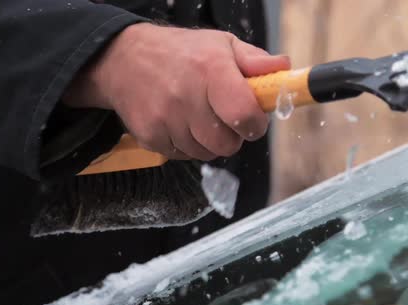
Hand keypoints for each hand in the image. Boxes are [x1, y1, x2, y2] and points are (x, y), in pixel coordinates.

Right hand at [64, 23, 289, 159]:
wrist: (122, 60)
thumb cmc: (179, 52)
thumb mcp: (220, 44)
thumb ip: (255, 61)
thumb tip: (285, 70)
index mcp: (210, 70)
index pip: (243, 115)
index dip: (255, 125)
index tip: (254, 120)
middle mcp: (186, 96)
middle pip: (226, 144)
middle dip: (233, 136)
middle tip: (225, 118)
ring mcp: (164, 119)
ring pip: (205, 153)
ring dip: (209, 142)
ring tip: (200, 116)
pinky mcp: (150, 136)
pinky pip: (182, 156)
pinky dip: (186, 145)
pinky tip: (180, 123)